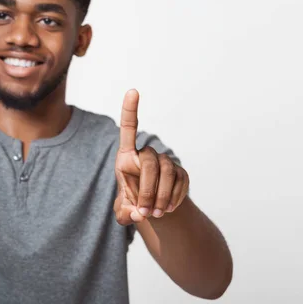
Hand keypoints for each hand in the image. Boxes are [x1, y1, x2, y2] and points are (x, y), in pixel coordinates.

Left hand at [114, 89, 189, 224]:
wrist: (154, 208)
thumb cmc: (133, 203)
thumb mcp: (123, 210)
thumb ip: (124, 214)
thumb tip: (136, 214)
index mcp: (126, 156)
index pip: (128, 129)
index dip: (129, 109)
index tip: (132, 90)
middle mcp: (146, 154)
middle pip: (149, 162)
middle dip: (147, 189)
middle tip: (145, 212)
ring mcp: (165, 162)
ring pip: (167, 171)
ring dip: (161, 196)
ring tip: (155, 214)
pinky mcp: (181, 172)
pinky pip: (180, 181)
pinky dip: (173, 198)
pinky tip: (167, 209)